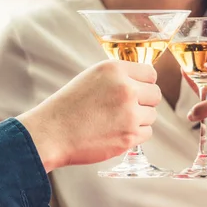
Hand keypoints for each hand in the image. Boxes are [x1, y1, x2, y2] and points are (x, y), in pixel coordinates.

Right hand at [17, 60, 160, 171]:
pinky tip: (115, 133)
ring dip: (138, 119)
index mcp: (114, 70)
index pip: (150, 73)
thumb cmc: (67, 107)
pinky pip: (146, 133)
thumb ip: (117, 77)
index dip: (144, 83)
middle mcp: (125, 88)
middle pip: (155, 94)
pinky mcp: (130, 136)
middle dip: (144, 101)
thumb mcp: (90, 78)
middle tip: (126, 108)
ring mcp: (130, 113)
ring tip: (114, 122)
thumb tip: (141, 82)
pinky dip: (134, 135)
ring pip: (151, 115)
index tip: (137, 90)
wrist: (51, 133)